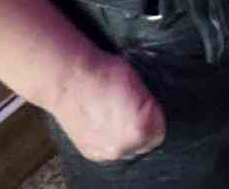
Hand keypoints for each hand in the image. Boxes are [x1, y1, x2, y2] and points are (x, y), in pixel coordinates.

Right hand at [49, 51, 165, 163]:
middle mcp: (124, 146)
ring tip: (115, 117)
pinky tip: (102, 123)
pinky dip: (108, 140)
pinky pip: (108, 150)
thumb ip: (150, 106)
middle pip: (144, 144)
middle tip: (131, 112)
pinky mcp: (90, 153)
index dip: (154, 118)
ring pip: (126, 149)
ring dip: (125, 137)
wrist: (69, 80)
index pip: (159, 132)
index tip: (148, 109)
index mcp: (141, 128)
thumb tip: (153, 113)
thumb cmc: (105, 74)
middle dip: (141, 130)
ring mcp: (105, 152)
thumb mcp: (141, 84)